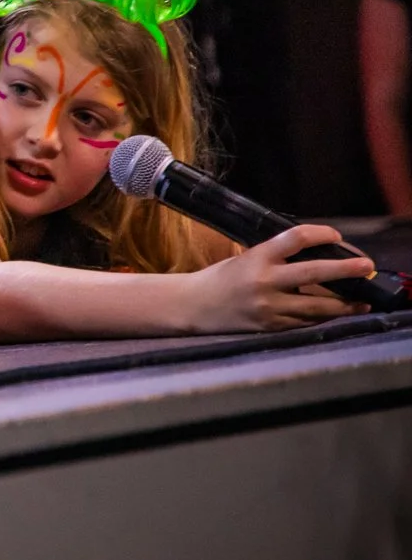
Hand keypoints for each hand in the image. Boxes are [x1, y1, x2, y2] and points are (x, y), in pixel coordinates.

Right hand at [184, 224, 375, 330]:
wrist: (193, 306)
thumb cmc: (222, 278)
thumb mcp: (246, 258)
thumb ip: (277, 257)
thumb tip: (318, 255)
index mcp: (257, 257)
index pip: (296, 238)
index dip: (321, 234)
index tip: (336, 236)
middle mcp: (264, 280)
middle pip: (315, 272)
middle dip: (346, 270)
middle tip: (367, 266)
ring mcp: (268, 306)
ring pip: (317, 305)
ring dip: (344, 304)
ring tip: (362, 301)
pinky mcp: (271, 325)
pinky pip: (305, 322)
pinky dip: (323, 317)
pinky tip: (336, 315)